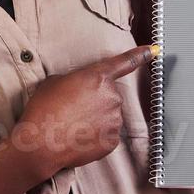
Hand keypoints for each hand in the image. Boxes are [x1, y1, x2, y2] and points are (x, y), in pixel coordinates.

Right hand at [11, 45, 155, 175]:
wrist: (40, 143)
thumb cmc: (44, 109)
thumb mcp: (55, 81)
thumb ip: (76, 79)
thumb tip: (81, 89)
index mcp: (97, 77)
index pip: (123, 63)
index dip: (140, 55)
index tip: (153, 50)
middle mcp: (111, 96)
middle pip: (108, 95)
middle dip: (94, 100)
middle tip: (72, 109)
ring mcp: (114, 119)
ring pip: (108, 115)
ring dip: (95, 118)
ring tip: (72, 124)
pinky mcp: (113, 140)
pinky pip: (107, 134)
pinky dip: (95, 136)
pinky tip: (78, 136)